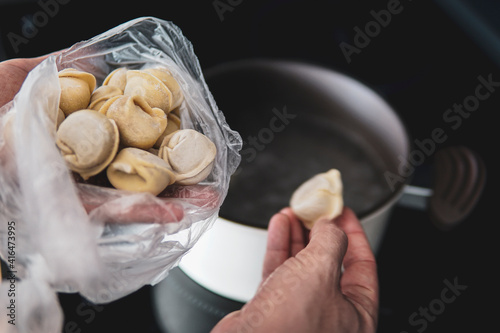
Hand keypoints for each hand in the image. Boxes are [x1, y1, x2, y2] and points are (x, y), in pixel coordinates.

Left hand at [0, 56, 218, 224]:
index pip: (122, 130)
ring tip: (207, 196)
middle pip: (134, 166)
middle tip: (208, 168)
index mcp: (68, 132)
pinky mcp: (64, 216)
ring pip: (130, 195)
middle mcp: (76, 164)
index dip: (156, 128)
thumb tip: (97, 56)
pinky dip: (143, 213)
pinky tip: (174, 211)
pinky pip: (109, 216)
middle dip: (175, 169)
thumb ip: (53, 69)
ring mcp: (72, 192)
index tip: (184, 125)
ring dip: (172, 197)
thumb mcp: (9, 80)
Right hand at [211, 207, 378, 332]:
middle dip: (320, 232)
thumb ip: (330, 241)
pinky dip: (280, 247)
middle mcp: (331, 315)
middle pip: (330, 262)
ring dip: (298, 235)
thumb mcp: (320, 271)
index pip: (363, 266)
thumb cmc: (288, 327)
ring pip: (303, 265)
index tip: (344, 213)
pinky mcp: (275, 308)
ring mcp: (302, 312)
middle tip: (315, 210)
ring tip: (293, 213)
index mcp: (357, 315)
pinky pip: (282, 271)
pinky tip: (279, 227)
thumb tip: (330, 225)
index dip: (355, 234)